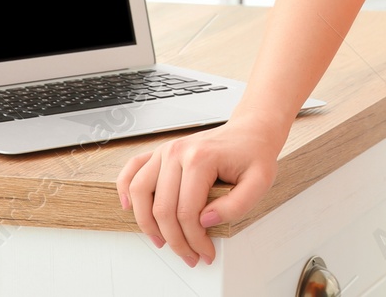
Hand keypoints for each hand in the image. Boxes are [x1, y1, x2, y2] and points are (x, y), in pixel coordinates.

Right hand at [116, 115, 284, 267]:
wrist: (250, 131)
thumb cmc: (254, 154)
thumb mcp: (260, 181)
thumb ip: (237, 205)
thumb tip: (205, 220)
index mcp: (201, 158)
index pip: (187, 212)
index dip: (194, 240)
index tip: (205, 253)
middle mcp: (177, 152)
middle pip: (162, 208)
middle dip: (174, 240)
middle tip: (189, 255)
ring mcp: (165, 150)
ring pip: (140, 192)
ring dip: (146, 223)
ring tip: (161, 241)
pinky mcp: (159, 152)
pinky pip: (132, 170)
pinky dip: (125, 189)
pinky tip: (129, 207)